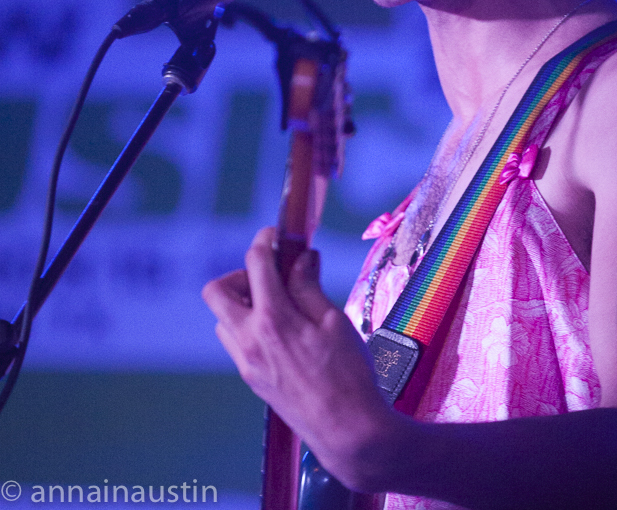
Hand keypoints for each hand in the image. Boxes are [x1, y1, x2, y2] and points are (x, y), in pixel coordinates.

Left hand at [202, 227, 399, 489]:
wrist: (348, 431)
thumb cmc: (349, 373)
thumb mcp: (335, 321)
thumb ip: (309, 286)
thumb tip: (300, 257)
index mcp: (273, 319)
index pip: (255, 263)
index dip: (265, 241)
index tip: (277, 235)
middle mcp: (250, 340)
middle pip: (217, 291)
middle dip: (241, 274)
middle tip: (273, 276)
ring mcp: (247, 362)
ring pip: (224, 318)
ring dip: (244, 302)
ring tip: (282, 303)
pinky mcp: (252, 379)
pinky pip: (237, 341)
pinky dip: (250, 325)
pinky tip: (283, 330)